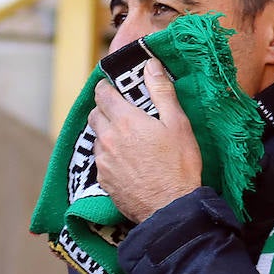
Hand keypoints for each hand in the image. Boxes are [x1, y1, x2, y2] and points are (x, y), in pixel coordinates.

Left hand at [90, 58, 201, 222]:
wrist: (170, 208)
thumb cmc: (179, 165)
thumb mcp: (178, 124)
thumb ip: (162, 92)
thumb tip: (151, 65)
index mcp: (125, 121)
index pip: (102, 94)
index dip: (107, 88)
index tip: (114, 88)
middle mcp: (108, 139)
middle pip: (95, 115)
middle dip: (105, 109)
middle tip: (123, 112)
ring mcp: (103, 161)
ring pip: (97, 138)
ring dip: (107, 134)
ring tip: (128, 139)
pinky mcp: (103, 181)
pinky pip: (101, 160)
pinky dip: (109, 156)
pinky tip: (127, 162)